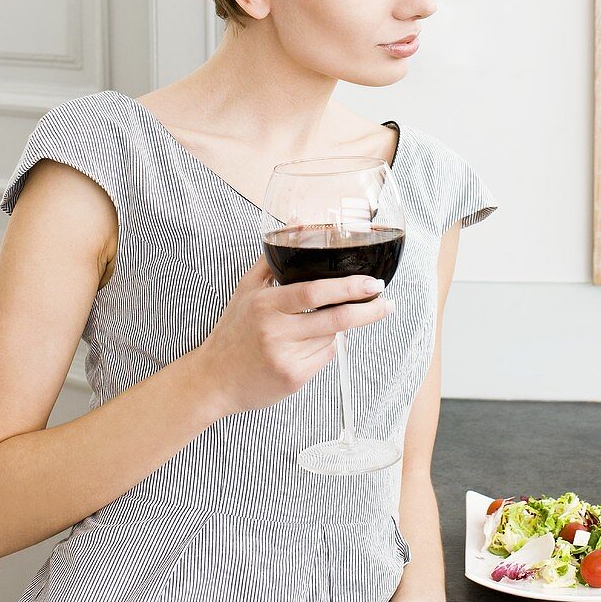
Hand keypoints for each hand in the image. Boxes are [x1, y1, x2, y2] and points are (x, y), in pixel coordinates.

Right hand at [193, 254, 393, 414]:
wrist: (214, 380)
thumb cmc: (234, 329)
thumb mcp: (247, 288)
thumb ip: (274, 256)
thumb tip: (298, 221)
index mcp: (265, 304)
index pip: (314, 293)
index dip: (348, 288)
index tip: (373, 282)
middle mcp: (275, 332)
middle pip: (334, 320)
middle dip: (367, 311)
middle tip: (386, 302)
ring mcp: (285, 358)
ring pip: (332, 338)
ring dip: (338, 329)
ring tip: (319, 324)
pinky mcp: (293, 380)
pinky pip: (324, 358)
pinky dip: (326, 347)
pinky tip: (307, 345)